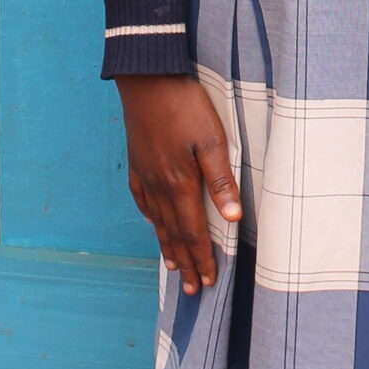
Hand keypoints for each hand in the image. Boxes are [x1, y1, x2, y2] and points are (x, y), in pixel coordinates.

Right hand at [117, 74, 241, 293]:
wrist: (148, 79)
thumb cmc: (185, 106)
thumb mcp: (213, 139)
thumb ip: (222, 179)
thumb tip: (232, 218)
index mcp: (181, 184)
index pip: (193, 232)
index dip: (202, 258)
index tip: (209, 280)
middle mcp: (160, 186)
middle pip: (174, 233)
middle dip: (186, 263)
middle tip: (194, 289)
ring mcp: (145, 174)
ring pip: (157, 220)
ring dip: (167, 246)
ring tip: (174, 268)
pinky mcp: (136, 161)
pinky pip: (141, 198)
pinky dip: (149, 216)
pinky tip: (151, 223)